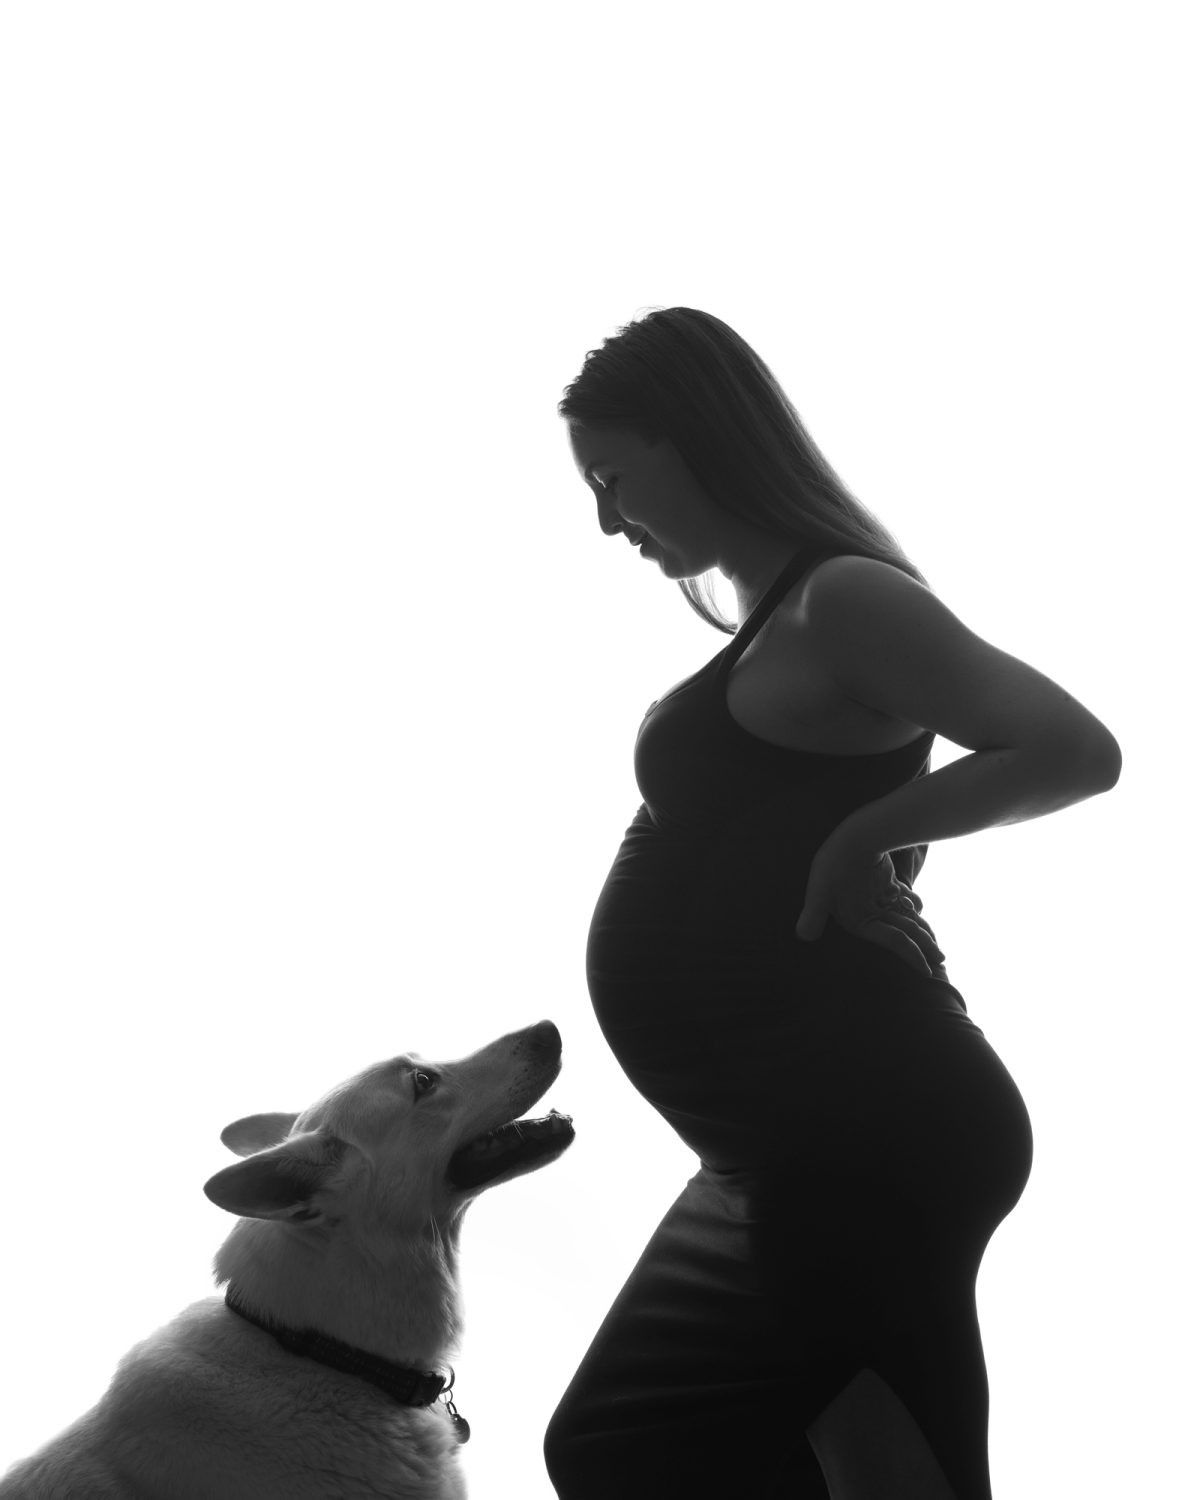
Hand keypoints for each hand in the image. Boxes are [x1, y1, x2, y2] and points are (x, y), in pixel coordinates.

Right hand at [795, 836, 945, 977]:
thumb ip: (814, 913)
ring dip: (921, 930)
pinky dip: (913, 904)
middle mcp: (866, 912)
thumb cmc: (836, 861)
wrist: (851, 831)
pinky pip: (903, 899)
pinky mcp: (885, 883)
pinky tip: (919, 907)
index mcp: (855, 920)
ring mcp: (877, 898)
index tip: (927, 970)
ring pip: (905, 918)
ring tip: (937, 944)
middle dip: (922, 945)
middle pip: (902, 932)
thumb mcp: (821, 889)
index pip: (890, 941)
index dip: (909, 955)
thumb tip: (802, 935)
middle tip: (942, 958)